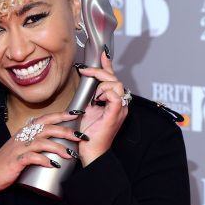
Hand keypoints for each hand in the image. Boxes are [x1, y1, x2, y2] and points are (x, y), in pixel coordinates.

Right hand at [0, 111, 79, 204]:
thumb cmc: (7, 162)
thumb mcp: (22, 148)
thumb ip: (35, 143)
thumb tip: (54, 142)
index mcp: (25, 132)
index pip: (45, 119)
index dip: (61, 115)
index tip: (77, 114)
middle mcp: (22, 137)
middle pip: (47, 128)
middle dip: (66, 131)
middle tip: (80, 136)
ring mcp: (19, 148)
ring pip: (42, 142)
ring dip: (58, 147)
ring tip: (70, 154)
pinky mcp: (16, 161)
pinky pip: (32, 158)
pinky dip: (44, 160)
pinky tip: (53, 165)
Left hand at [77, 51, 128, 166]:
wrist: (89, 150)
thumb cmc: (86, 133)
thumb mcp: (86, 107)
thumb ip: (90, 94)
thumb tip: (86, 79)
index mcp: (113, 102)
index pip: (113, 78)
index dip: (108, 65)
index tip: (102, 53)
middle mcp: (120, 104)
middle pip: (114, 78)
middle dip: (99, 71)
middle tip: (84, 71)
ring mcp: (120, 109)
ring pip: (115, 84)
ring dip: (100, 86)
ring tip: (93, 98)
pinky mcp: (116, 114)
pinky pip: (115, 95)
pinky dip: (104, 94)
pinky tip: (97, 101)